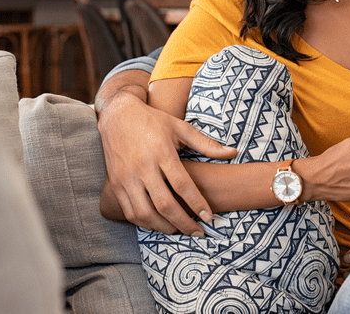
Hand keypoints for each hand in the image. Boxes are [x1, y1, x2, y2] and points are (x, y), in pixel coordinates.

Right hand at [97, 84, 236, 233]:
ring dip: (164, 227)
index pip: (182, 185)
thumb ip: (206, 144)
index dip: (197, 204)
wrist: (118, 116)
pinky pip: (130, 212)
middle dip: (183, 223)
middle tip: (198, 232)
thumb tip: (233, 152)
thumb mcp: (181, 128)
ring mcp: (126, 177)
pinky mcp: (115, 184)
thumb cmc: (153, 121)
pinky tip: (159, 225)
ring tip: (179, 231)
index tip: (209, 218)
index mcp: (162, 152)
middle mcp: (143, 167)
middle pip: (164, 204)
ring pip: (145, 213)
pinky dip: (145, 223)